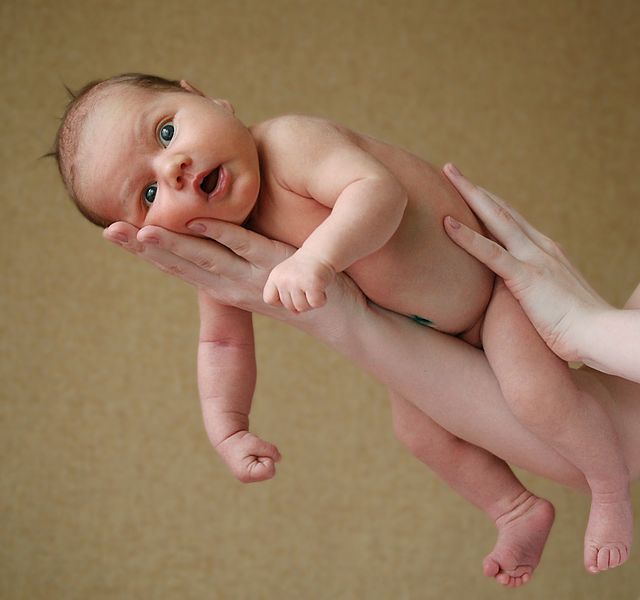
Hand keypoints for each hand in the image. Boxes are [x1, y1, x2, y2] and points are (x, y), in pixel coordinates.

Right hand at [102, 220, 364, 332]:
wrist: (346, 320)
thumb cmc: (302, 290)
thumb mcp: (262, 274)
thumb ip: (239, 256)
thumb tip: (218, 233)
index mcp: (227, 284)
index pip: (179, 265)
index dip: (147, 250)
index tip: (114, 231)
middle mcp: (234, 285)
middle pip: (181, 264)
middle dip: (145, 249)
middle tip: (108, 230)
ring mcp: (256, 277)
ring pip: (206, 258)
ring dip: (174, 244)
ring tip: (140, 230)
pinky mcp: (281, 268)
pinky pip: (248, 247)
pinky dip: (222, 234)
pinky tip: (199, 220)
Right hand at [215, 431, 281, 482]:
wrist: (228, 440)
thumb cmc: (241, 441)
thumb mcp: (257, 443)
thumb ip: (271, 450)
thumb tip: (279, 458)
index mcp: (246, 474)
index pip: (270, 470)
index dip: (267, 458)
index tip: (255, 453)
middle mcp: (247, 479)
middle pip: (270, 470)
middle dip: (265, 458)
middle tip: (252, 452)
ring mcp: (249, 478)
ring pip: (269, 469)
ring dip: (263, 458)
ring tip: (251, 453)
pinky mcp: (252, 474)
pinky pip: (266, 467)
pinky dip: (262, 459)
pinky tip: (252, 456)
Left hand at [263, 249, 335, 312]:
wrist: (321, 252)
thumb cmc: (306, 267)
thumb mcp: (290, 277)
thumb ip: (288, 294)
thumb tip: (296, 313)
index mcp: (275, 276)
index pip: (269, 299)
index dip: (280, 301)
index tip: (292, 293)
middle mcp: (283, 279)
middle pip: (289, 306)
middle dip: (301, 301)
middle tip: (308, 288)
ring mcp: (297, 281)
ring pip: (302, 307)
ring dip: (311, 302)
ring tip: (314, 289)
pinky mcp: (311, 283)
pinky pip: (315, 304)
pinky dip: (321, 300)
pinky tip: (322, 290)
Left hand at [442, 164, 607, 362]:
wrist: (602, 336)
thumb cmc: (581, 331)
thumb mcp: (559, 306)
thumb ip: (542, 296)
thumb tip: (529, 304)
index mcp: (549, 254)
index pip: (514, 222)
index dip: (491, 205)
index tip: (472, 191)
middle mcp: (542, 249)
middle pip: (503, 211)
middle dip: (476, 189)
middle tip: (451, 169)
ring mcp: (535, 260)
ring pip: (497, 219)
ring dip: (470, 194)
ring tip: (447, 173)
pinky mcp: (526, 277)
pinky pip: (491, 252)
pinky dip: (467, 237)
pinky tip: (447, 223)